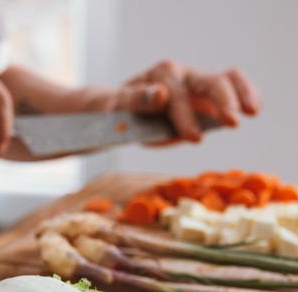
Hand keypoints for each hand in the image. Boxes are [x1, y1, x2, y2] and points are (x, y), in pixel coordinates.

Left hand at [114, 60, 260, 142]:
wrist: (121, 110)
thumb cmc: (119, 111)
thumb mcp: (118, 107)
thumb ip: (137, 100)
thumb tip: (161, 94)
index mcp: (160, 75)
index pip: (177, 94)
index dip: (185, 115)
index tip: (194, 137)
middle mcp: (182, 74)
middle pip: (208, 81)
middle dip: (221, 102)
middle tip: (231, 123)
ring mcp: (195, 83)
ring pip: (226, 78)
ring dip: (241, 94)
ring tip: (252, 112)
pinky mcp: (205, 95)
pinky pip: (231, 86)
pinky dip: (245, 94)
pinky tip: (253, 108)